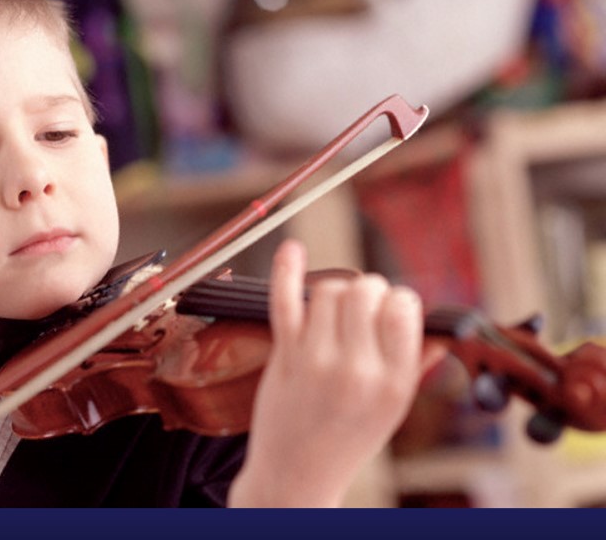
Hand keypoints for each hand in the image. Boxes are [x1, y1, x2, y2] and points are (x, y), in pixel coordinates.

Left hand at [229, 239, 430, 506]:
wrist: (297, 473)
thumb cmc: (349, 438)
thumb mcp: (393, 408)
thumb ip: (415, 365)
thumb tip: (440, 332)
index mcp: (393, 382)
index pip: (403, 308)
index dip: (397, 299)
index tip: (389, 309)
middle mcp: (356, 369)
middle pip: (365, 290)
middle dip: (367, 290)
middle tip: (360, 310)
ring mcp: (316, 360)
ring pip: (328, 289)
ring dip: (334, 289)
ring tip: (334, 311)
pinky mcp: (283, 355)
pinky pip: (283, 300)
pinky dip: (286, 270)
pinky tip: (292, 250)